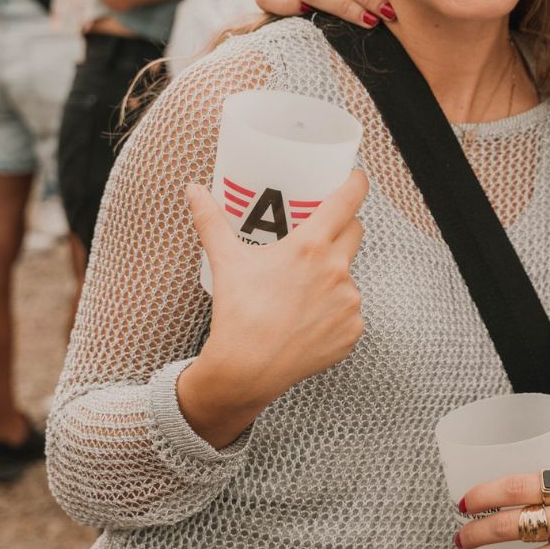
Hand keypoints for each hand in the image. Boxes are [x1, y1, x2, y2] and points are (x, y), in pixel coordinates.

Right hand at [186, 169, 367, 405]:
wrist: (244, 371)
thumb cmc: (237, 313)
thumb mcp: (226, 261)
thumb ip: (211, 221)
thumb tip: (193, 189)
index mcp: (312, 246)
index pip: (348, 201)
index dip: (356, 184)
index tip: (355, 177)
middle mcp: (337, 270)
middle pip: (354, 231)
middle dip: (342, 227)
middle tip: (321, 234)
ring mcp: (349, 302)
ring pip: (350, 274)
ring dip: (334, 275)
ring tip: (303, 289)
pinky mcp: (353, 330)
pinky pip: (350, 310)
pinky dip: (335, 311)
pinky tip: (309, 320)